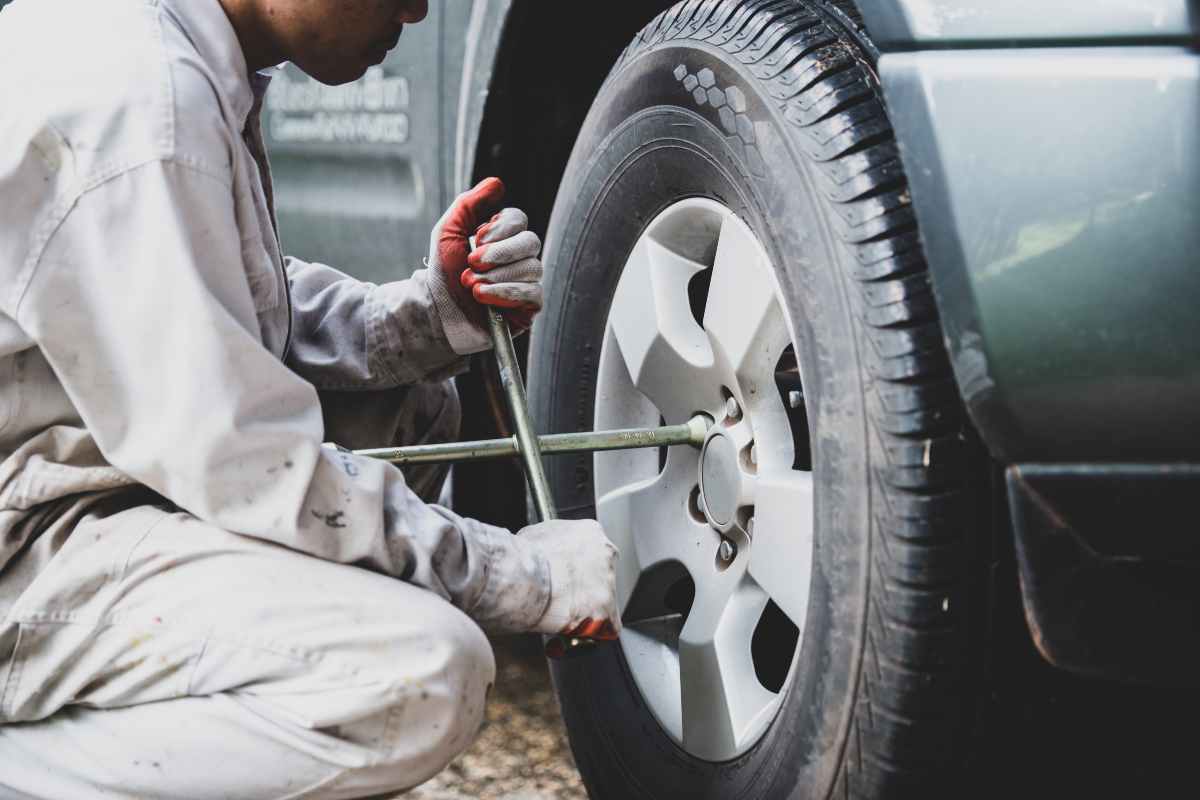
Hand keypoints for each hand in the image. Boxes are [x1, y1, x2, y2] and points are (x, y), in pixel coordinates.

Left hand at [425, 177, 542, 353]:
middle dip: (498, 253)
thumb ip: (470, 203)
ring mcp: (526, 281)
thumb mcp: (448, 231)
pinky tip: (483, 297)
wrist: (437, 311)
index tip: (475, 240)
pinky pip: (533, 293)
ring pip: (532, 268)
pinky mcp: (528, 307)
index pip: (519, 220)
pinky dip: (505, 293)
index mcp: (503, 237)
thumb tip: (497, 183)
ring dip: (496, 276)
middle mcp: (519, 257)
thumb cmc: (443, 273)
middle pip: (531, 242)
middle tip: (472, 263)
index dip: (499, 229)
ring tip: (471, 285)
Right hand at [519, 519, 620, 639]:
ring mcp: (608, 581)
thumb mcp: (538, 535)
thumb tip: (546, 551)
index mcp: (591, 532)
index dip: (579, 569)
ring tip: (565, 614)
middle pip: (603, 575)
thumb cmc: (525, 556)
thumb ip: (553, 543)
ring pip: (605, 600)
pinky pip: (609, 625)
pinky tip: (580, 630)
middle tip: (566, 597)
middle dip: (586, 588)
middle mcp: (605, 553)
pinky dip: (595, 631)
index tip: (569, 577)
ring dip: (588, 609)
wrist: (522, 576)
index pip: (594, 552)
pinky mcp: (605, 607)